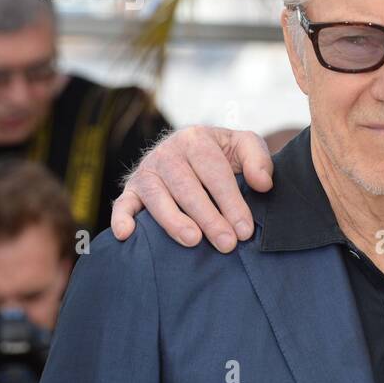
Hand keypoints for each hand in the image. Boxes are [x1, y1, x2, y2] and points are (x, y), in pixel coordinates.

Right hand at [111, 126, 273, 252]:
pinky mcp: (131, 188)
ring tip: (193, 240)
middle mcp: (167, 152)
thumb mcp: (244, 146)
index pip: (214, 172)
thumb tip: (263, 184)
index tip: (245, 229)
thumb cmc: (222, 154)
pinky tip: (126, 235)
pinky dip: (120, 218)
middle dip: (208, 217)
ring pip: (156, 196)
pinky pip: (123, 203)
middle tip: (227, 243)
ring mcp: (147, 170)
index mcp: (196, 139)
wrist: (192, 150)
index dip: (231, 201)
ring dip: (173, 220)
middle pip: (187, 187)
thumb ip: (258, 160)